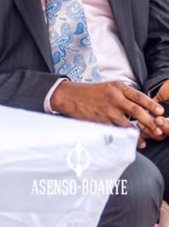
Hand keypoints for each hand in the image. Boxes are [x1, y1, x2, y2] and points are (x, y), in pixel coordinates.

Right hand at [51, 81, 167, 145]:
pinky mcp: (101, 122)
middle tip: (157, 128)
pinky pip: (117, 132)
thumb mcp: (109, 87)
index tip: (160, 112)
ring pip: (128, 125)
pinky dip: (124, 138)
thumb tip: (143, 105)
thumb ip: (125, 94)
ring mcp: (107, 111)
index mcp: (117, 88)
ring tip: (145, 139)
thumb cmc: (91, 92)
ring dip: (139, 134)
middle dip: (150, 122)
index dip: (152, 105)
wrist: (70, 97)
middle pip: (137, 112)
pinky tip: (129, 141)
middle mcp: (114, 98)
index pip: (139, 97)